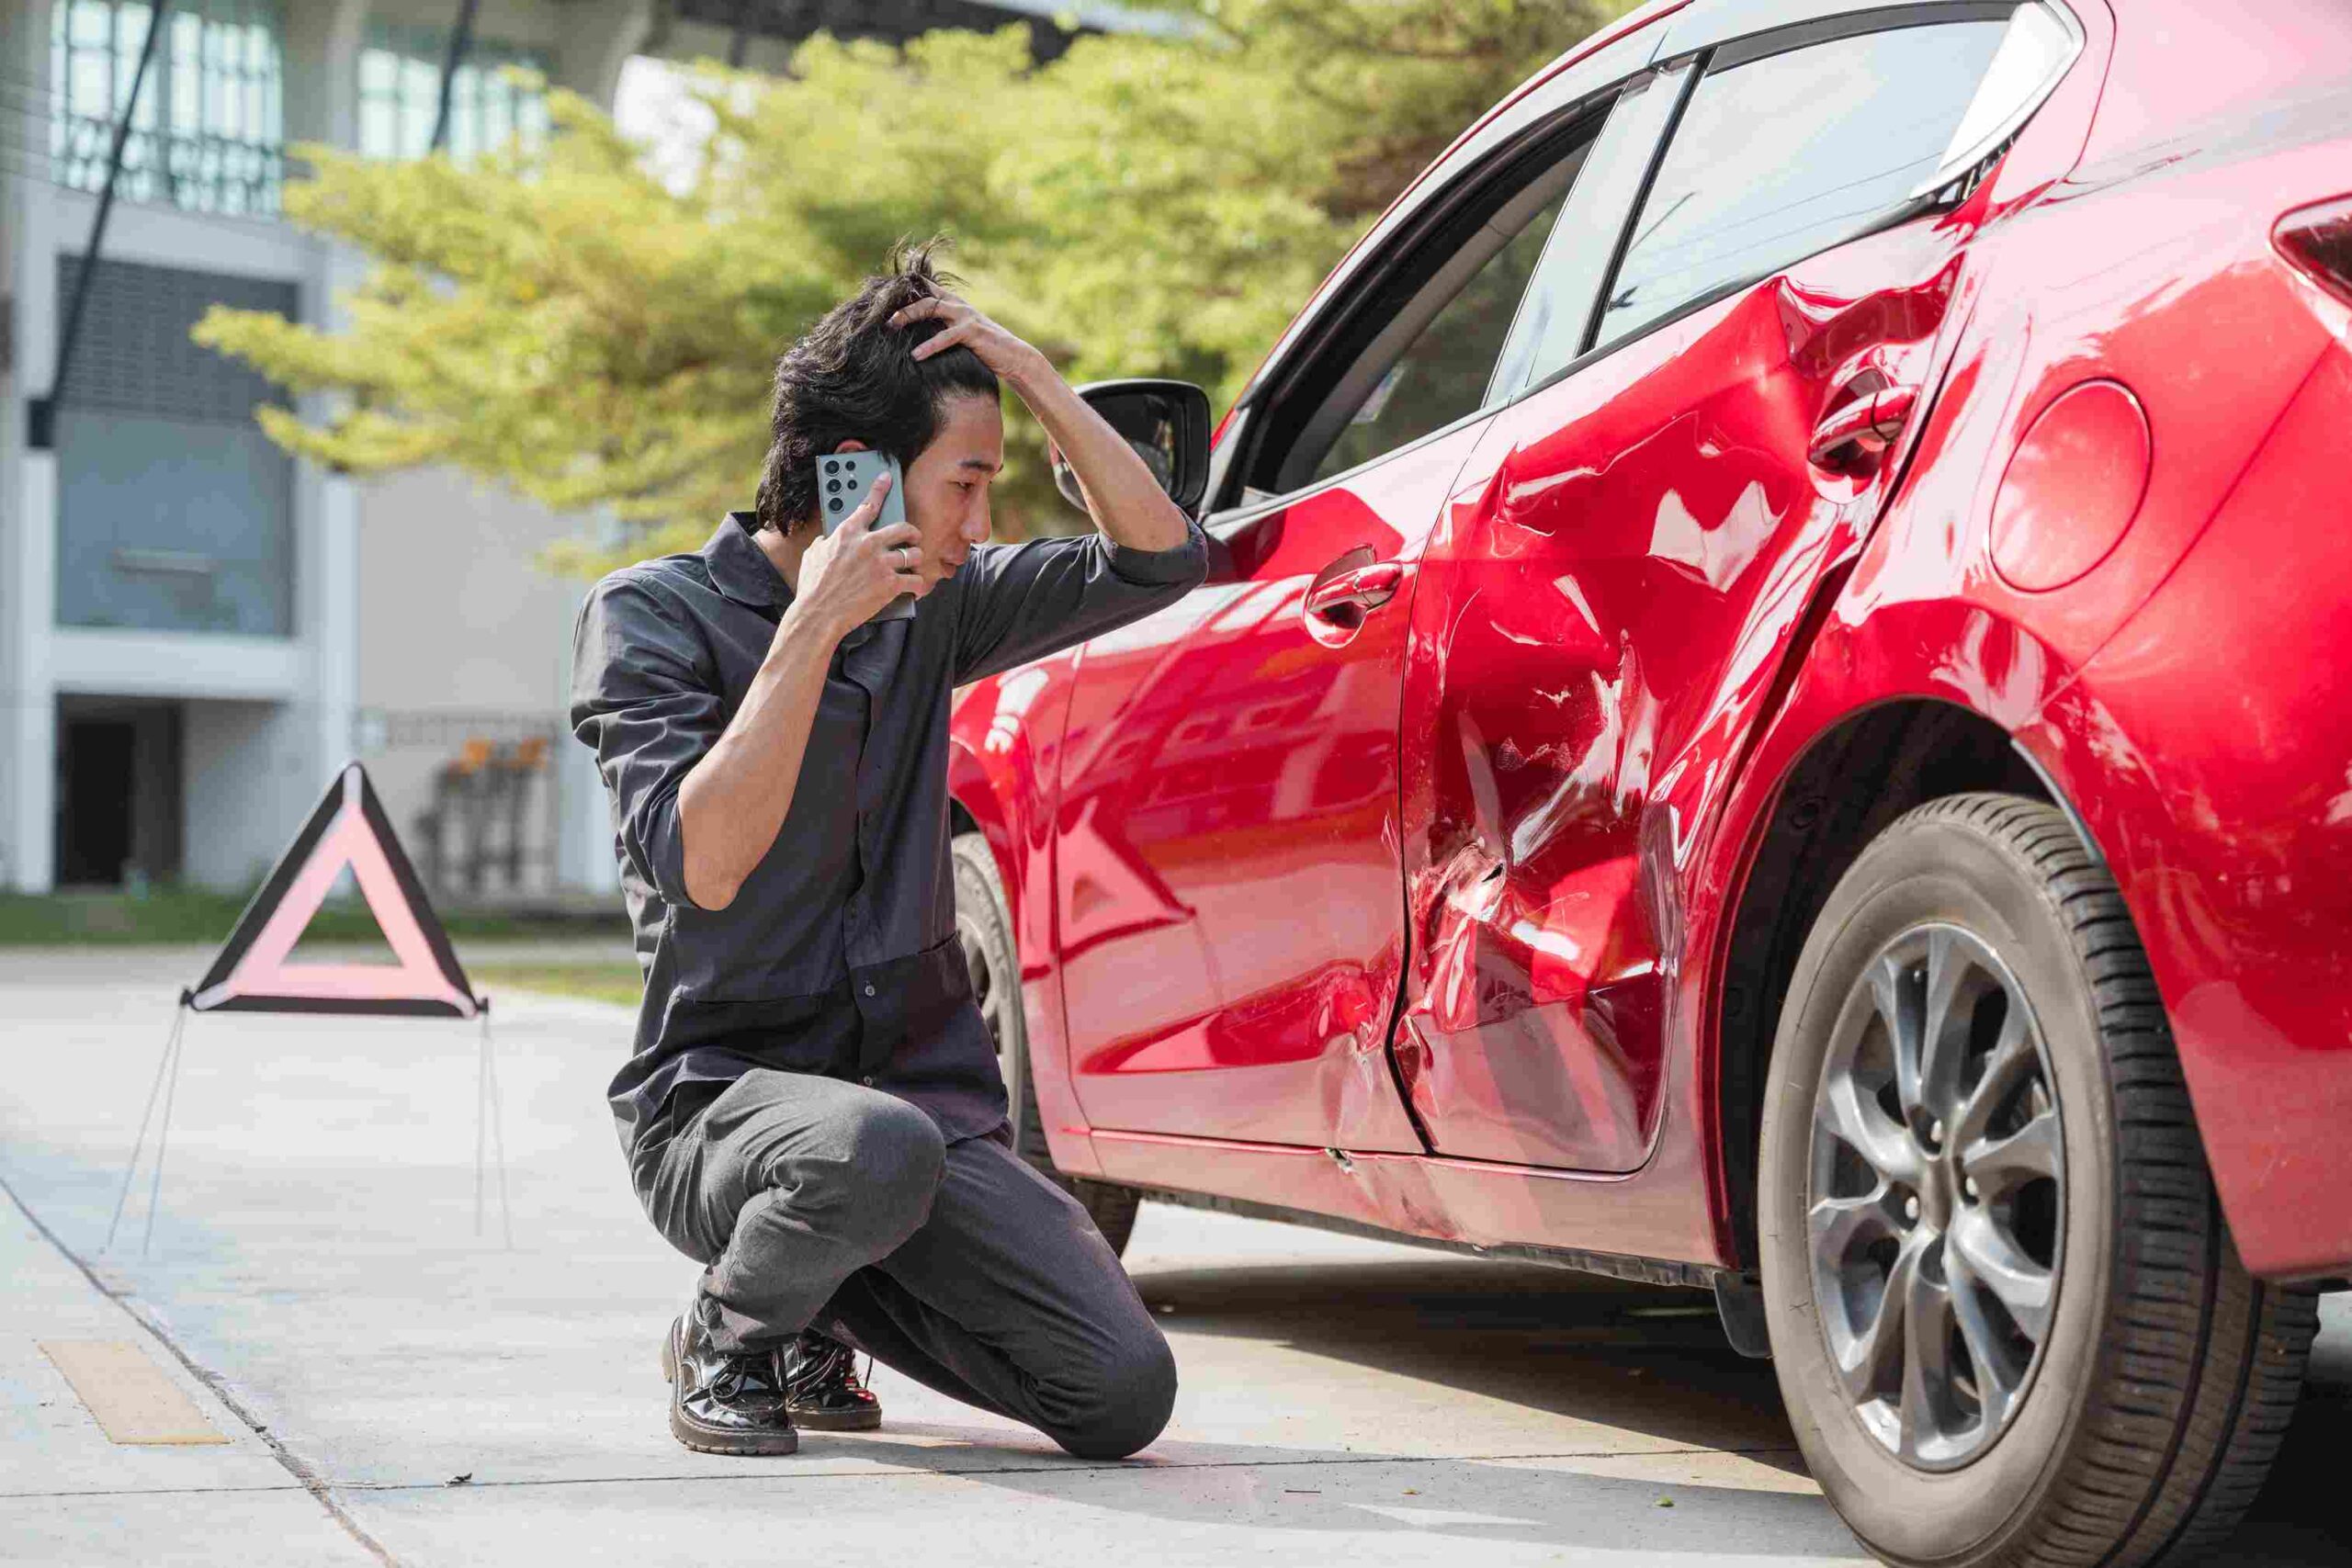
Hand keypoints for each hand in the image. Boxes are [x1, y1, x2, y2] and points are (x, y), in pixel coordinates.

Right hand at [792, 470, 925, 634]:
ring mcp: (881, 563)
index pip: (868, 504)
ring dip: (916, 558)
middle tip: (913, 536)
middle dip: (911, 531)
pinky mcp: (890, 584)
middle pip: (901, 527)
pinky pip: (916, 580)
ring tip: (913, 562)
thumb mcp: (813, 555)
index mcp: (847, 533)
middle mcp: (867, 544)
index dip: (880, 489)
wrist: (818, 614)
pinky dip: (919, 584)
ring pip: (913, 553)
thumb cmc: (813, 587)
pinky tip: (917, 586)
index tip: (887, 479)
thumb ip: (824, 542)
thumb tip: (828, 539)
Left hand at [887, 292, 1045, 382]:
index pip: (928, 289)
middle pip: (925, 297)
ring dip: (909, 316)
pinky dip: (929, 346)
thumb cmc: (985, 350)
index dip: (908, 286)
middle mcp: (959, 306)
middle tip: (885, 318)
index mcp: (955, 305)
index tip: (886, 289)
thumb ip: (943, 330)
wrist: (1014, 358)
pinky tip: (916, 356)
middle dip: (902, 305)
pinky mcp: (972, 331)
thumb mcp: (961, 337)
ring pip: (932, 309)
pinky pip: (946, 337)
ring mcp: (965, 316)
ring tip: (892, 326)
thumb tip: (917, 337)